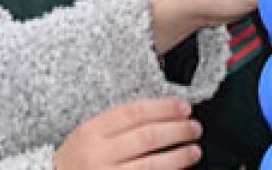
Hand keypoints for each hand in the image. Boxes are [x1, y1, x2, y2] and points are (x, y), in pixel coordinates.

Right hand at [54, 99, 200, 169]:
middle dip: (178, 131)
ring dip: (178, 157)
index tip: (184, 107)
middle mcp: (97, 154)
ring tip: (194, 150)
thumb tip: (164, 115)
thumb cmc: (76, 160)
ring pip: (151, 165)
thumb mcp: (90, 135)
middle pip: (147, 137)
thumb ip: (119, 125)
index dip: (165, 108)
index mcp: (92, 131)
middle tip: (195, 128)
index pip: (135, 112)